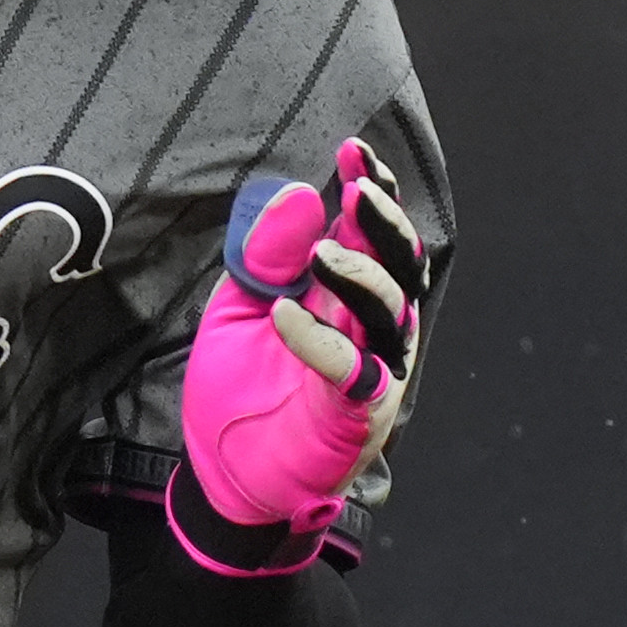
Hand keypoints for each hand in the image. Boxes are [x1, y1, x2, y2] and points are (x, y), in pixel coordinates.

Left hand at [168, 135, 423, 567]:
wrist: (224, 477)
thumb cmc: (239, 392)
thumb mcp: (239, 310)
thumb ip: (263, 258)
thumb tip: (295, 194)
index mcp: (347, 296)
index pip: (376, 232)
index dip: (373, 189)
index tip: (351, 150)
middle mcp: (371, 328)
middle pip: (402, 263)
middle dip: (385, 221)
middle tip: (360, 188)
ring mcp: (372, 370)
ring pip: (392, 311)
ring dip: (363, 275)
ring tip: (322, 253)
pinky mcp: (354, 414)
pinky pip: (351, 370)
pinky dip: (321, 340)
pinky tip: (285, 314)